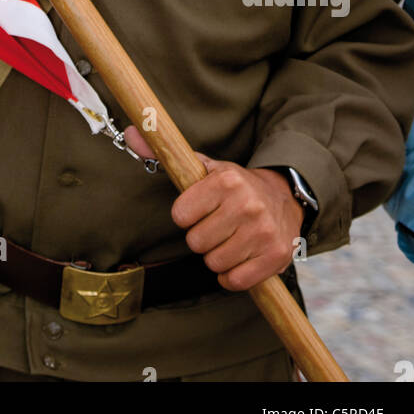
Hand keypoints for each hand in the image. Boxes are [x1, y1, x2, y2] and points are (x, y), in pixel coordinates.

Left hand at [124, 126, 303, 290]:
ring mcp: (263, 233)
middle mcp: (247, 205)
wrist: (284, 198)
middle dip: (202, 237)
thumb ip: (165, 153)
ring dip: (217, 257)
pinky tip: (240, 258)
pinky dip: (232, 275)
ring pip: (214, 263)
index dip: (186, 216)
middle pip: (196, 243)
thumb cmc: (235, 185)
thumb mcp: (203, 166)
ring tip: (230, 239)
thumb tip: (129, 132)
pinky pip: (235, 281)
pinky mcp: (275, 257)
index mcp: (226, 181)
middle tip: (217, 225)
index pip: (180, 215)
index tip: (198, 210)